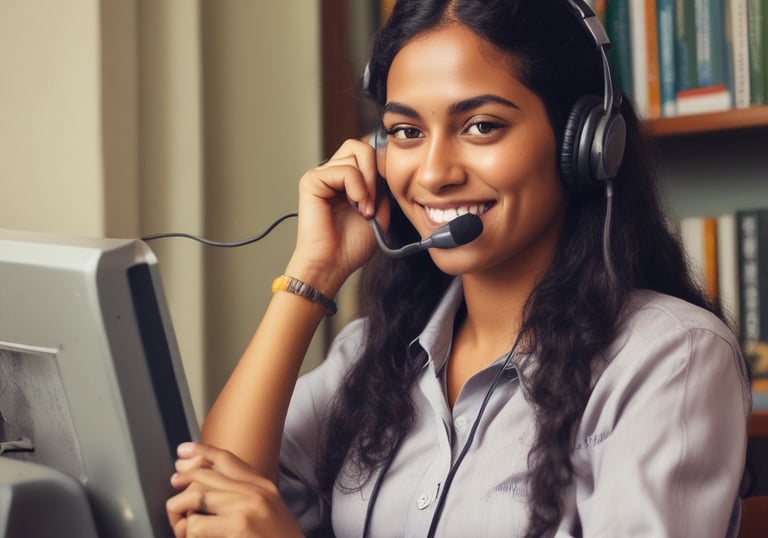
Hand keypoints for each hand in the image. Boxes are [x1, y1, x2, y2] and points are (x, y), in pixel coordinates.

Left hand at [166, 442, 302, 537]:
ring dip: (180, 514)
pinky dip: (188, 534)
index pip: (228, 459)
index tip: (184, 451)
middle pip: (206, 474)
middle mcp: (257, 490)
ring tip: (181, 529)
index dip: (202, 451)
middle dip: (183, 481)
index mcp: (264, 486)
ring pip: (195, 497)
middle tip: (174, 493)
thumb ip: (244, 498)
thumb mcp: (267, 513)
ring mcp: (247, 506)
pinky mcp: (238, 525)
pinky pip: (196, 524)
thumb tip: (208, 491)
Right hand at [286, 139, 389, 291]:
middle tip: (374, 200)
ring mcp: (321, 175)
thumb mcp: (379, 210)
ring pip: (356, 152)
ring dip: (368, 183)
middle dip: (376, 170)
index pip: (367, 152)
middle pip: (361, 146)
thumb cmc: (351, 244)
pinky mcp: (312, 181)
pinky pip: (345, 170)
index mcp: (346, 179)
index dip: (381, 167)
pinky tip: (356, 206)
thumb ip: (381, 185)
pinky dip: (357, 188)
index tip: (384, 194)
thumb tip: (386, 163)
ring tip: (365, 209)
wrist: (333, 263)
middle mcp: (332, 173)